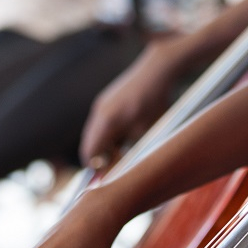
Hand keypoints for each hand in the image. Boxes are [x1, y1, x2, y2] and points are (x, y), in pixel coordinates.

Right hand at [80, 40, 181, 165]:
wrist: (157, 70)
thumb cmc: (155, 102)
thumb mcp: (144, 132)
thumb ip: (128, 151)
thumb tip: (115, 170)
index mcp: (106, 122)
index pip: (90, 152)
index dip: (96, 168)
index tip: (106, 177)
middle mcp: (99, 112)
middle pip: (89, 143)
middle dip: (99, 158)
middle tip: (116, 166)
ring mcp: (101, 104)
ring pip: (95, 133)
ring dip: (105, 145)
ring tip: (124, 150)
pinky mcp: (106, 99)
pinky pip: (101, 122)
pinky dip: (108, 133)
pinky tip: (126, 134)